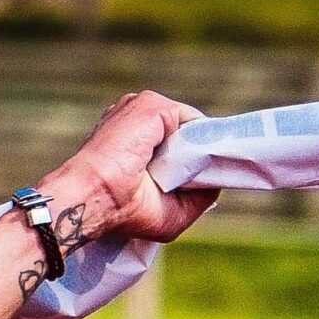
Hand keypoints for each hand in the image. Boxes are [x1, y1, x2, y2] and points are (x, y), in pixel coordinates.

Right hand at [42, 91, 217, 245]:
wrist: (99, 197)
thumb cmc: (126, 211)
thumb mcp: (173, 212)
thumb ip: (200, 195)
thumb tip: (219, 178)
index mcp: (136, 141)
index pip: (178, 142)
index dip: (194, 160)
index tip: (204, 178)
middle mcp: (138, 121)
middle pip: (187, 134)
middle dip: (198, 156)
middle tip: (196, 180)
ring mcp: (143, 110)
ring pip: (190, 128)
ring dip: (198, 151)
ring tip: (188, 174)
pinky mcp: (151, 106)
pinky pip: (192, 121)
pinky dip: (201, 140)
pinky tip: (196, 160)